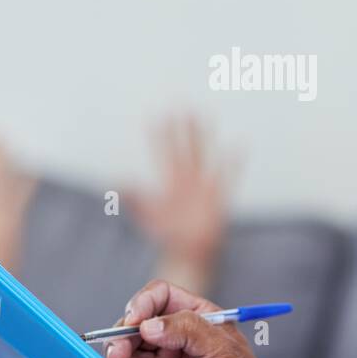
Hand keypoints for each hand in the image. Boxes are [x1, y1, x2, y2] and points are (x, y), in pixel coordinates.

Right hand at [104, 279, 279, 357]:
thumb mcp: (223, 351)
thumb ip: (189, 330)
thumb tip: (149, 325)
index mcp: (194, 315)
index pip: (160, 296)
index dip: (143, 303)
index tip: (134, 320)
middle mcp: (174, 334)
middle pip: (135, 325)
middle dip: (123, 340)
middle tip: (118, 357)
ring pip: (128, 354)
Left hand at [125, 115, 238, 293]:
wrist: (188, 253)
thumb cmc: (169, 235)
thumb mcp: (148, 215)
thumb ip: (135, 198)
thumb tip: (117, 181)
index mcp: (171, 182)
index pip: (164, 153)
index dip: (160, 136)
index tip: (155, 116)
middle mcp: (187, 179)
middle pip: (185, 148)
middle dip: (184, 128)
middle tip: (182, 105)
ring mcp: (204, 186)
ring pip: (204, 155)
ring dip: (204, 137)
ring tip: (206, 116)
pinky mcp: (217, 197)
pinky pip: (227, 176)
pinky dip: (233, 163)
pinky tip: (239, 146)